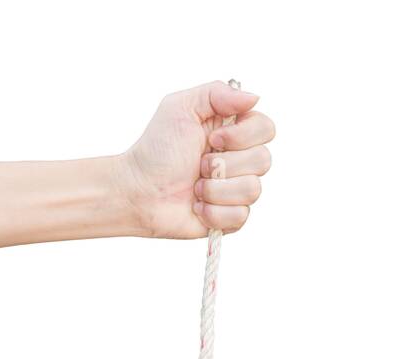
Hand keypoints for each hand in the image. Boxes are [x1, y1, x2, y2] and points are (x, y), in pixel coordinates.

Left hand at [116, 80, 274, 238]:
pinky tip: (197, 206)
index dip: (243, 135)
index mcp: (233, 131)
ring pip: (253, 190)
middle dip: (223, 164)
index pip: (266, 128)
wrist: (139, 190)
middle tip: (198, 164)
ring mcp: (237, 189)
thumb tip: (254, 97)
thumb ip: (217, 93)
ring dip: (215, 189)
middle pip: (263, 160)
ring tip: (194, 187)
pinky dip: (213, 211)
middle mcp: (240, 160)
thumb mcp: (181, 107)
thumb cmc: (156, 149)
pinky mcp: (231, 217)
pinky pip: (240, 216)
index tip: (212, 138)